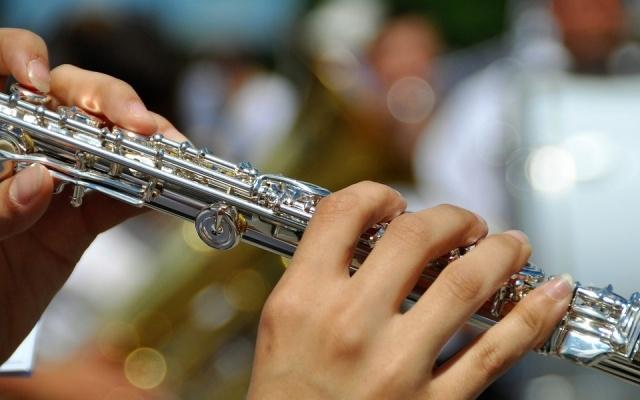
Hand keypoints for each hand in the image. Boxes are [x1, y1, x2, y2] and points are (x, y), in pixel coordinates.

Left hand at [0, 29, 184, 361]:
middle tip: (134, 123)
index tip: (38, 83)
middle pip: (64, 98)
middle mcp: (16, 149)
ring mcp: (52, 184)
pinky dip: (143, 192)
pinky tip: (163, 187)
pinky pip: (116, 199)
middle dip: (104, 99)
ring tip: (166, 149)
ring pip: (102, 144)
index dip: (19, 59)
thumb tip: (42, 178)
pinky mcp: (77, 222)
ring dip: (140, 144)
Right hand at [248, 181, 572, 398]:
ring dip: (500, 253)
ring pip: (465, 284)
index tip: (393, 202)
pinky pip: (493, 352)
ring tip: (510, 245)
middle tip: (464, 223)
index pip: (344, 214)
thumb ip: (316, 277)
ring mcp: (394, 366)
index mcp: (303, 301)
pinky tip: (548, 295)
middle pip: (415, 237)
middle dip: (450, 217)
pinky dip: (531, 316)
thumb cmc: (287, 396)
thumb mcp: (281, 326)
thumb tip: (365, 238)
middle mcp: (349, 326)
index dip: (376, 195)